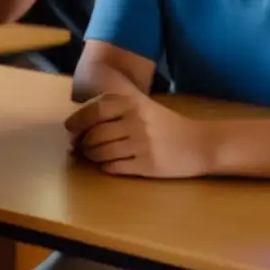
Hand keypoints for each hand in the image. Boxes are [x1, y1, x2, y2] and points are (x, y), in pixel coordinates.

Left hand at [65, 91, 213, 177]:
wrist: (199, 144)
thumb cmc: (165, 124)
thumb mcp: (142, 105)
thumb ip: (114, 107)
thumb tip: (78, 121)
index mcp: (132, 103)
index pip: (94, 110)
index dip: (77, 121)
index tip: (70, 129)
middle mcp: (135, 121)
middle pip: (95, 134)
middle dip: (83, 143)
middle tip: (80, 147)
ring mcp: (141, 143)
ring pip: (102, 152)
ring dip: (92, 156)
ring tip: (92, 155)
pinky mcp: (147, 165)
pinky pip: (115, 167)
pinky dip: (106, 166)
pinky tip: (108, 164)